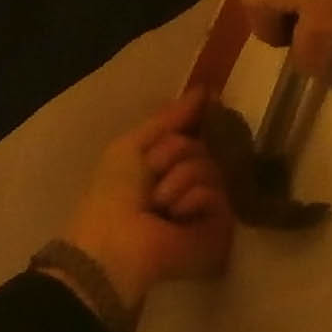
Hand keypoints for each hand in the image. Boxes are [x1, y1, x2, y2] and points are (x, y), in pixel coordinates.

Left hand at [57, 88, 233, 314]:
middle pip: (201, 148)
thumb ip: (168, 118)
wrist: (114, 241)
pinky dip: (192, 199)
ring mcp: (206, 209)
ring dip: (178, 179)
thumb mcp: (133, 145)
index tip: (209, 101)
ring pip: (211, 169)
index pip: (191, 136)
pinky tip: (175, 216)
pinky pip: (217, 194)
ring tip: (159, 204)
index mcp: (164, 169)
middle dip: (173, 154)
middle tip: (151, 175)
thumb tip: (205, 90)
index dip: (191, 125)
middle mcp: (188, 186)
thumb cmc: (112, 194)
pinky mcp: (219, 229)